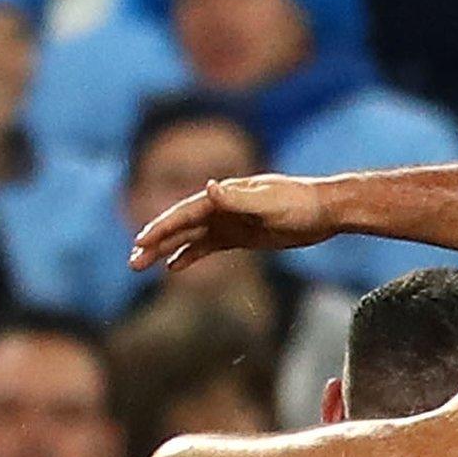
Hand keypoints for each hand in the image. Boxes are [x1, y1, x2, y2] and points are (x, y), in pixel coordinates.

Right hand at [130, 175, 334, 271]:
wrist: (325, 210)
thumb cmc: (300, 203)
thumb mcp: (269, 202)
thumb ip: (237, 198)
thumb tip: (209, 188)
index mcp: (224, 197)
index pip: (184, 214)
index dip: (162, 227)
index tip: (141, 242)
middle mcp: (222, 207)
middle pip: (181, 226)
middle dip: (155, 243)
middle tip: (132, 262)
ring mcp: (230, 222)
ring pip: (190, 238)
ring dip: (166, 251)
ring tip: (141, 265)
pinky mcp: (241, 236)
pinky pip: (208, 247)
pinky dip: (189, 256)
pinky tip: (174, 268)